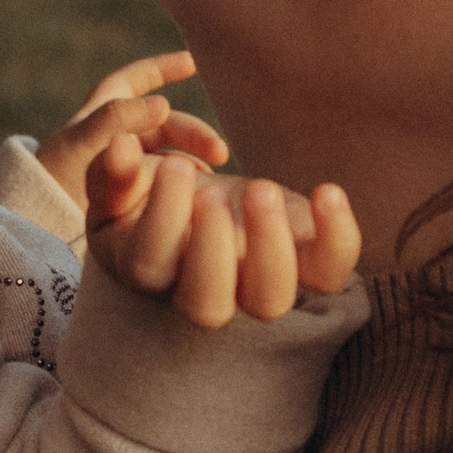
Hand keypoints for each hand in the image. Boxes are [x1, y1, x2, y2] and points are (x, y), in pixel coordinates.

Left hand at [35, 51, 228, 208]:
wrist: (32, 223)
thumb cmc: (51, 179)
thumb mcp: (80, 142)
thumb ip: (118, 119)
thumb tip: (165, 104)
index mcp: (101, 113)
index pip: (135, 80)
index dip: (162, 67)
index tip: (191, 62)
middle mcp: (117, 136)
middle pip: (165, 124)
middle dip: (194, 133)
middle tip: (219, 151)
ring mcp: (126, 167)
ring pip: (170, 155)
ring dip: (193, 162)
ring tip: (213, 180)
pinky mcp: (132, 196)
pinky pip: (165, 184)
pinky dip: (184, 186)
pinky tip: (201, 199)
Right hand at [84, 147, 360, 328]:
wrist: (198, 203)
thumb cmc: (149, 193)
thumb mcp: (120, 181)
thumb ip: (114, 169)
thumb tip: (122, 146)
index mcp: (146, 270)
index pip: (152, 264)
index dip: (164, 218)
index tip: (176, 166)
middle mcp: (199, 291)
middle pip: (208, 306)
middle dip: (212, 251)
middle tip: (212, 193)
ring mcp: (254, 283)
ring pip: (270, 301)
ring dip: (271, 248)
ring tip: (261, 188)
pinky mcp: (301, 265)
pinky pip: (329, 272)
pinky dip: (338, 238)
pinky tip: (326, 191)